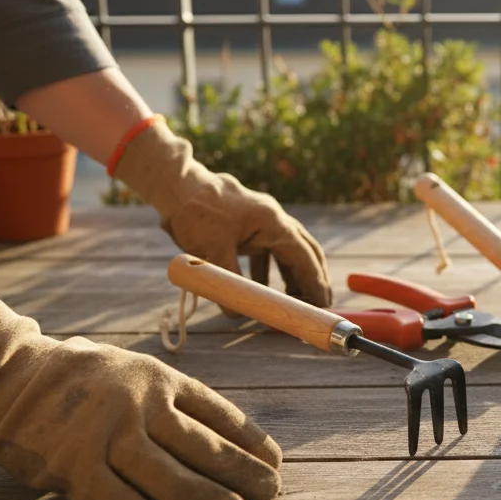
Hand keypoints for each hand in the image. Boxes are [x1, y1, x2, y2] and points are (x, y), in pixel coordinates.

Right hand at [0, 274, 281, 499]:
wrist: (8, 375)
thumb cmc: (82, 381)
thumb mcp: (134, 372)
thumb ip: (173, 400)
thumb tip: (228, 439)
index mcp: (161, 378)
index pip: (218, 413)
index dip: (249, 440)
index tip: (274, 462)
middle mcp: (140, 402)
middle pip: (202, 447)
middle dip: (240, 474)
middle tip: (268, 494)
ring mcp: (106, 432)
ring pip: (168, 474)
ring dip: (205, 499)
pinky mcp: (71, 462)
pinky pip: (112, 498)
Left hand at [112, 118, 332, 307]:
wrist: (178, 185)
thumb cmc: (196, 213)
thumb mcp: (211, 251)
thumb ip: (227, 283)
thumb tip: (235, 314)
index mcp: (272, 222)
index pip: (303, 256)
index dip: (314, 281)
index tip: (322, 303)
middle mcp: (274, 219)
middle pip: (305, 250)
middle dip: (313, 277)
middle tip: (319, 302)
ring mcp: (263, 221)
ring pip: (288, 250)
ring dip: (293, 274)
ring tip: (295, 298)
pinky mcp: (250, 225)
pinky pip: (269, 250)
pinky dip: (270, 270)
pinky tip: (263, 286)